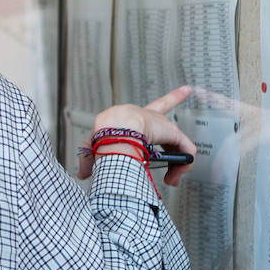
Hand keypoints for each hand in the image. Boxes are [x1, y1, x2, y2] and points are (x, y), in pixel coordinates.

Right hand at [77, 85, 196, 186]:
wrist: (112, 131)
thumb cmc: (101, 137)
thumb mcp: (92, 149)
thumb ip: (89, 162)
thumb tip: (82, 174)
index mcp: (129, 117)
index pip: (152, 108)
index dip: (171, 98)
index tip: (187, 89)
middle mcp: (148, 116)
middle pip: (166, 127)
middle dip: (173, 143)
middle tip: (170, 166)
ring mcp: (161, 124)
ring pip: (176, 143)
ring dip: (176, 164)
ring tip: (170, 180)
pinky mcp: (172, 133)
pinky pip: (186, 150)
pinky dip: (183, 165)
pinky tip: (174, 177)